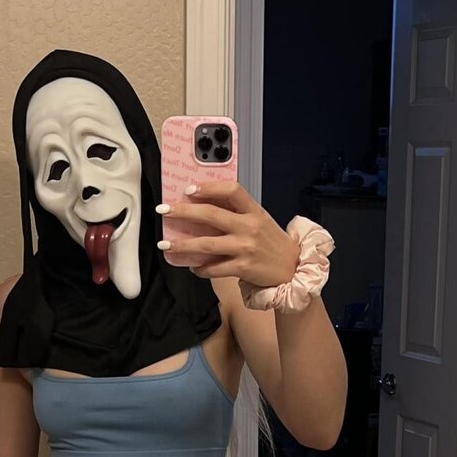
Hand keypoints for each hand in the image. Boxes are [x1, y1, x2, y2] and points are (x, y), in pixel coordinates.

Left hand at [158, 180, 297, 287]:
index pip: (231, 190)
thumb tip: (203, 205)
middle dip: (183, 211)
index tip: (189, 189)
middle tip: (164, 211)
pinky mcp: (243, 267)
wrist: (292, 269)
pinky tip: (193, 267)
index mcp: (254, 211)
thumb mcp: (259, 220)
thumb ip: (237, 213)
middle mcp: (249, 227)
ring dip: (182, 245)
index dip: (208, 187)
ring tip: (166, 245)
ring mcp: (245, 248)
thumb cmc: (272, 243)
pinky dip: (200, 268)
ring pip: (206, 243)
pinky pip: (214, 268)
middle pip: (211, 214)